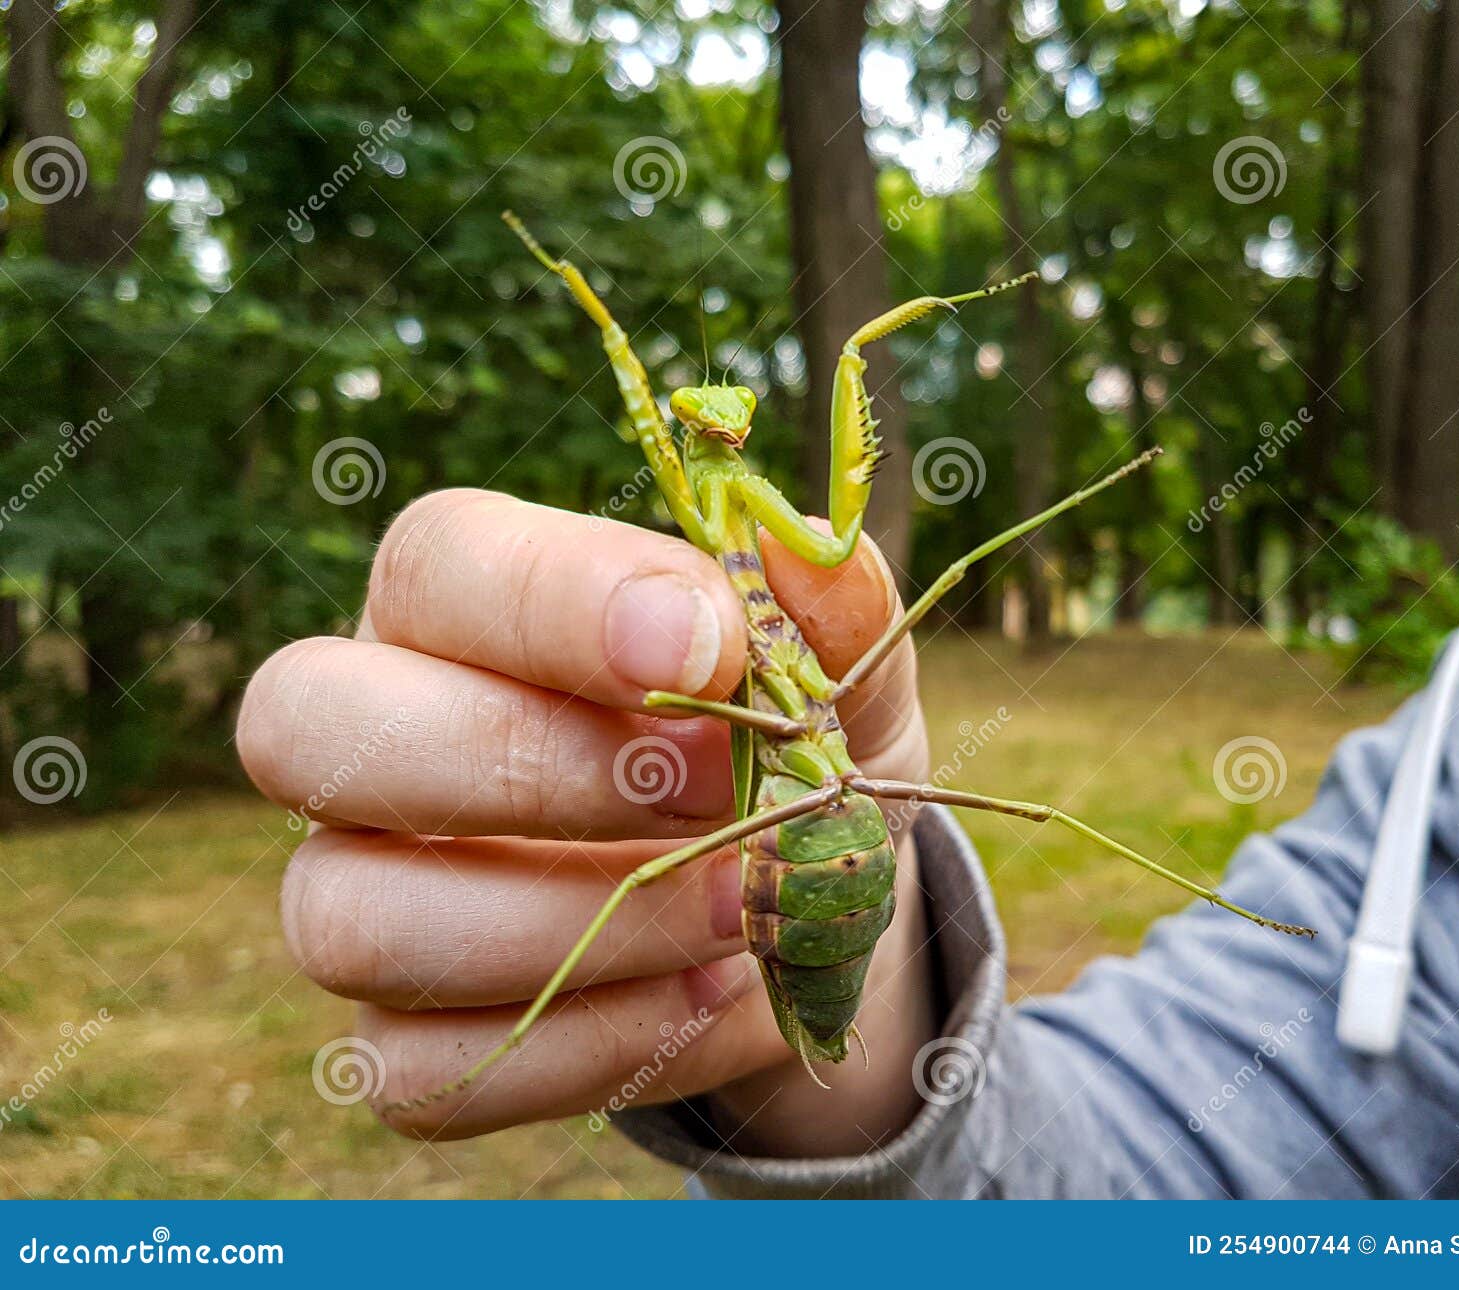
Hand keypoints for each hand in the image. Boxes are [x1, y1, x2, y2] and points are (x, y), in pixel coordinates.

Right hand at [237, 488, 933, 1153]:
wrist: (802, 908)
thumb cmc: (788, 751)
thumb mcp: (837, 674)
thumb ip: (828, 609)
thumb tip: (805, 551)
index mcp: (463, 604)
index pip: (436, 563)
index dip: (558, 602)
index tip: (709, 652)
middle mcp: (371, 738)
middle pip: (306, 725)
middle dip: (525, 763)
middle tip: (713, 789)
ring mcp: (361, 893)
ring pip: (349, 918)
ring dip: (573, 927)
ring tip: (741, 909)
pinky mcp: (396, 1039)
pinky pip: (419, 1071)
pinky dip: (586, 1046)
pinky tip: (708, 995)